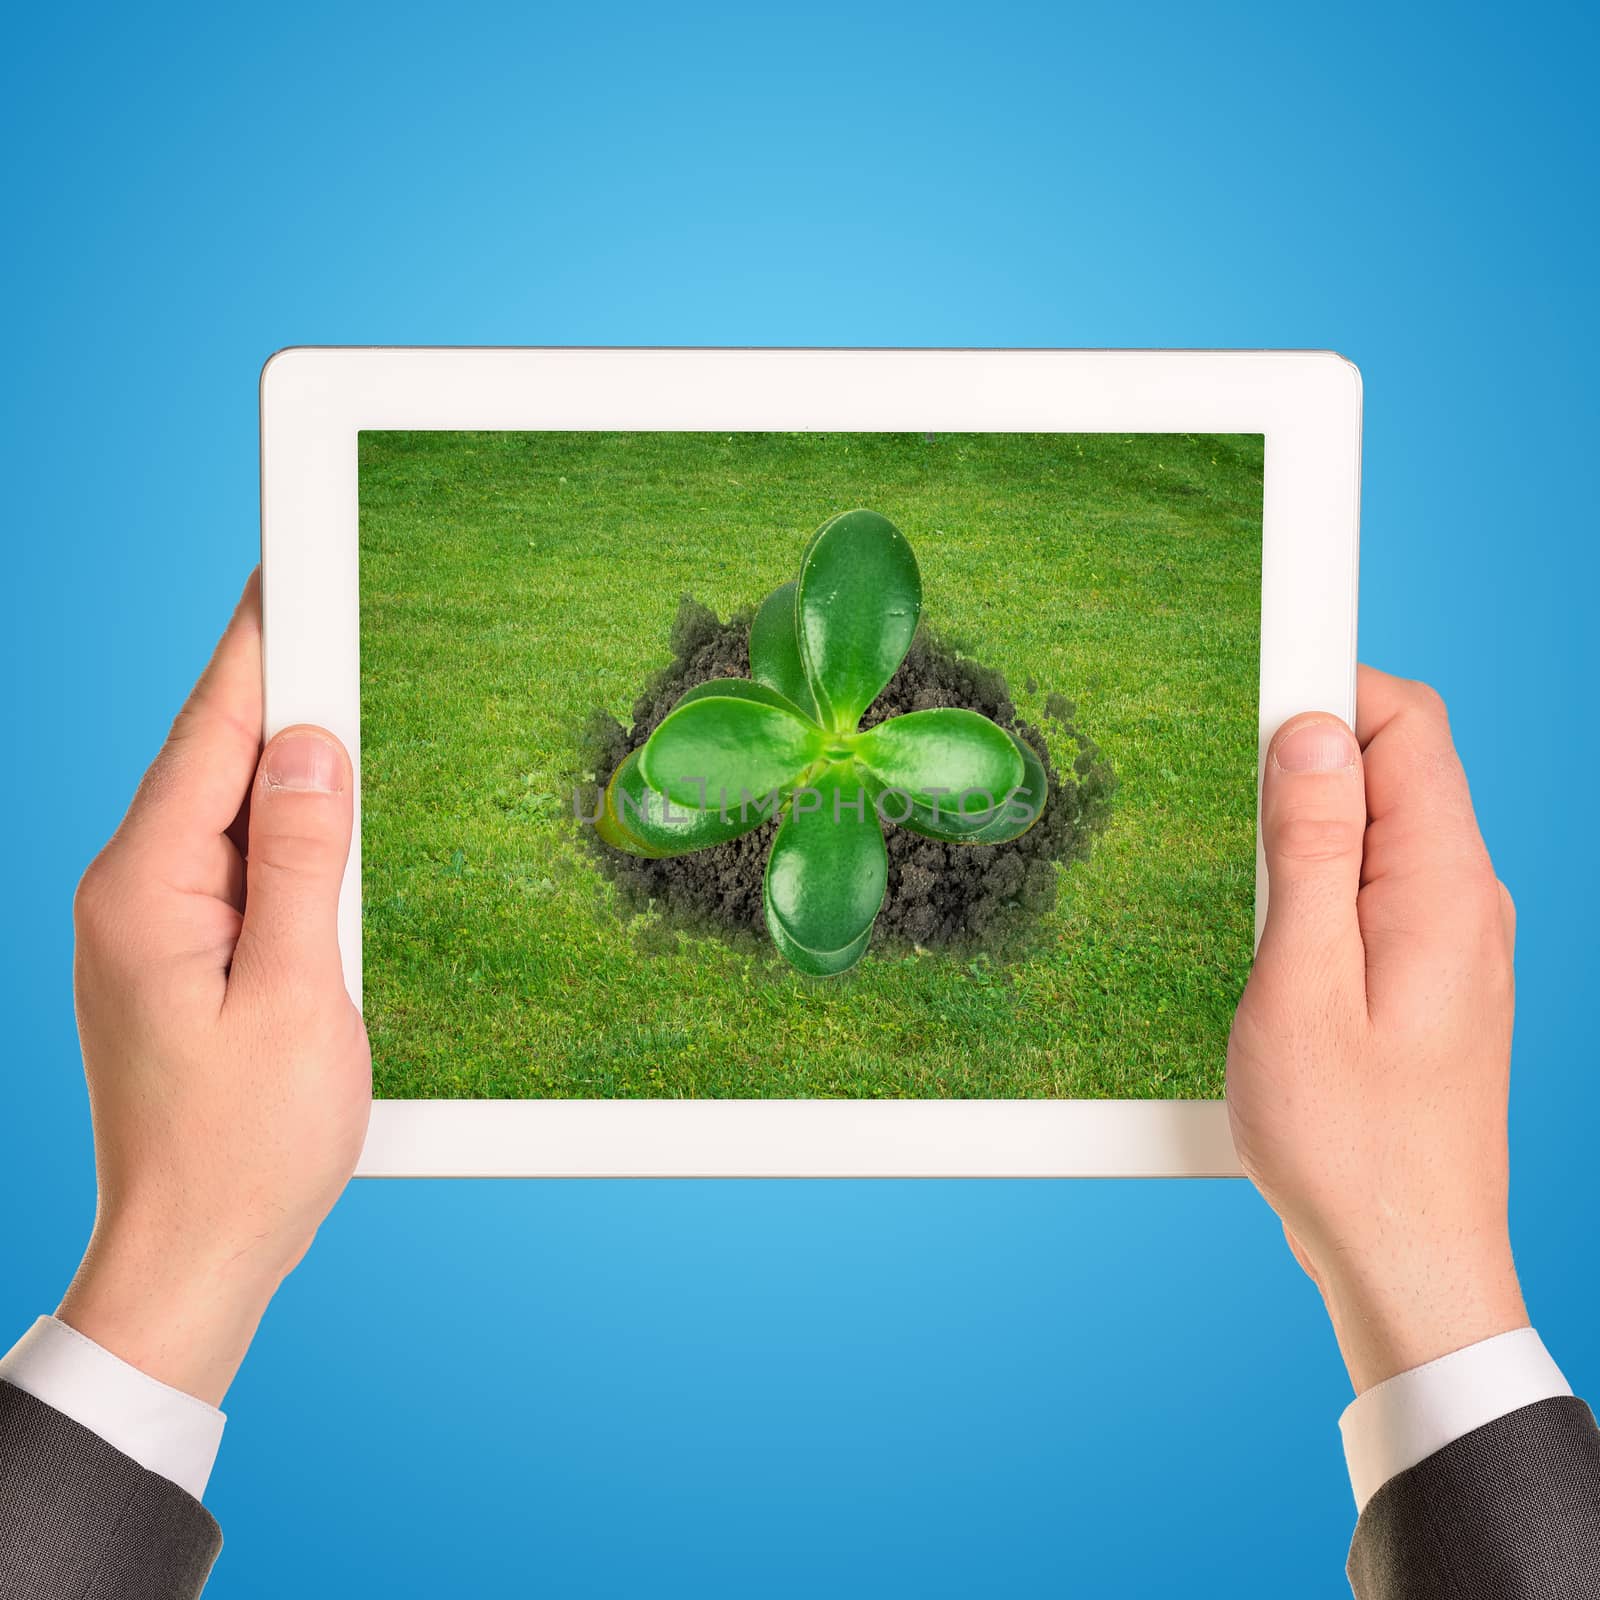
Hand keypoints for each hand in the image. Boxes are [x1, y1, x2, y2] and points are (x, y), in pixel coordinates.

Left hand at [57, 572, 370, 1406]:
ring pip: (223, 811)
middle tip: (341, 618)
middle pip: (210, 759)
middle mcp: (130, 893)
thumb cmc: (245, 1148)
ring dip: (284, 763)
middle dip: (277, 688)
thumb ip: (298, 860)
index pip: (210, 733)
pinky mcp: (175, 958)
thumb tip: (307, 748)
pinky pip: (231, 864)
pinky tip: (322, 822)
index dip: (259, 647)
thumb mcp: (296, 996)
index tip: (291, 572)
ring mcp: (147, 927)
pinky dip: (279, 831)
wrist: (191, 1258)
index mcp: (146, 889)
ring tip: (348, 709)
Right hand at [1227, 666, 1524, 1393]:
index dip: (1331, 683)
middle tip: (1226, 800)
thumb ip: (1309, 850)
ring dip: (1306, 823)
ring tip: (1243, 884)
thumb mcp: (1302, 986)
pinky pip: (1375, 884)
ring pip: (1379, 827)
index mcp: (1445, 887)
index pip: (1410, 725)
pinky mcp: (1427, 975)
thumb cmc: (1349, 1144)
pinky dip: (1319, 876)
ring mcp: (1451, 940)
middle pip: (1396, 766)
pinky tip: (1272, 929)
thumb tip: (1309, 731)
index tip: (1254, 677)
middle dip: (1307, 755)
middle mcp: (1464, 899)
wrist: (1407, 1264)